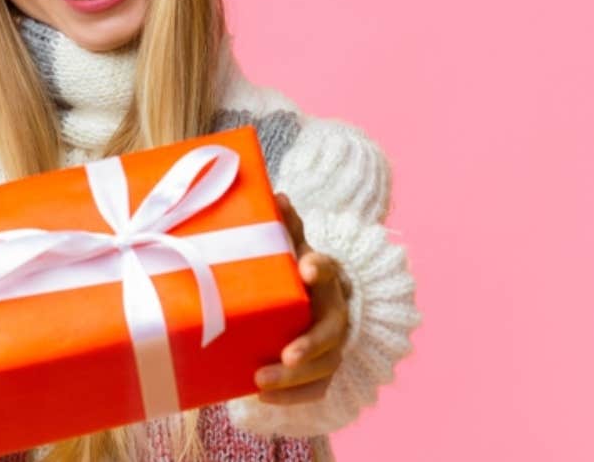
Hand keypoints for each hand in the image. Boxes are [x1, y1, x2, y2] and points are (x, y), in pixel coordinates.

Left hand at [254, 193, 352, 403]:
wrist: (316, 304)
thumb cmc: (294, 274)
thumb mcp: (289, 248)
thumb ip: (284, 226)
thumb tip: (274, 194)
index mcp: (324, 280)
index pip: (328, 270)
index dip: (319, 268)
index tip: (306, 267)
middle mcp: (335, 313)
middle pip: (331, 332)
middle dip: (310, 345)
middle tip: (285, 356)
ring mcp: (333, 346)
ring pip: (324, 367)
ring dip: (293, 379)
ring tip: (258, 383)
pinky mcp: (323, 371)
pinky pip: (315, 390)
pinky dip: (292, 398)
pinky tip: (262, 399)